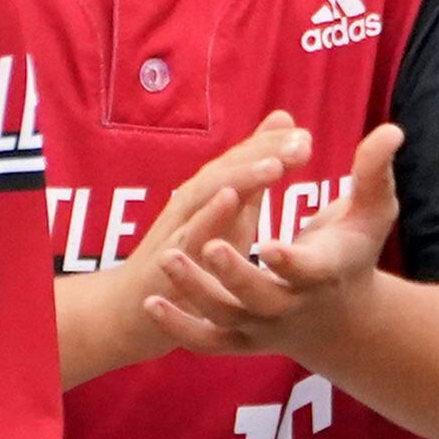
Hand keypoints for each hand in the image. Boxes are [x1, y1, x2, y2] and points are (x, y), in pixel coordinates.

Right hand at [101, 112, 308, 366]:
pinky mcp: (166, 260)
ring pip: (208, 194)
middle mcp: (192, 201)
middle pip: (229, 168)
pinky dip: (207, 215)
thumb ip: (254, 177)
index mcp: (210, 191)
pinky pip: (187, 235)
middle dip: (264, 153)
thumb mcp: (229, 215)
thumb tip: (285, 130)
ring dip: (241, 177)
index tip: (308, 138)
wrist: (130, 308)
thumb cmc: (190, 258)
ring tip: (274, 166)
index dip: (274, 147)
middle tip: (302, 144)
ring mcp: (177, 227)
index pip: (243, 159)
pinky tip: (230, 200)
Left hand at [146, 124, 404, 362]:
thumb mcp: (372, 212)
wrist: (342, 319)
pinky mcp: (242, 340)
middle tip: (210, 246)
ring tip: (167, 259)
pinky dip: (180, 328)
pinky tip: (152, 303)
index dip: (290, 261)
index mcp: (324, 274)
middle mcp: (292, 307)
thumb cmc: (356, 252)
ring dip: (195, 293)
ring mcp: (264, 328)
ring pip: (226, 319)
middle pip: (261, 299)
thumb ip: (374, 171)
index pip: (307, 272)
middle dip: (235, 275)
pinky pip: (207, 341)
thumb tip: (392, 130)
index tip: (271, 245)